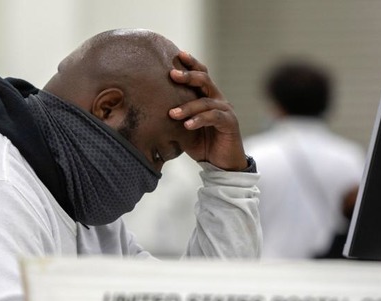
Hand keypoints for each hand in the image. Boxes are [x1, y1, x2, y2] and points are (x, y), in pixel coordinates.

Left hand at [168, 51, 247, 170]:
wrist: (221, 165)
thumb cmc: (201, 145)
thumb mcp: (184, 129)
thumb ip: (174, 117)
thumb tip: (149, 110)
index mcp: (208, 97)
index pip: (201, 75)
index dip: (191, 63)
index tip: (178, 54)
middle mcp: (218, 99)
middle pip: (204, 80)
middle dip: (188, 76)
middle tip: (172, 75)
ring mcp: (226, 110)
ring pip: (205, 101)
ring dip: (187, 107)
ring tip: (172, 114)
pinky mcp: (230, 123)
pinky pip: (214, 117)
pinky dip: (199, 120)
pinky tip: (187, 125)